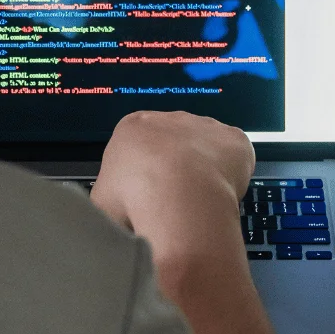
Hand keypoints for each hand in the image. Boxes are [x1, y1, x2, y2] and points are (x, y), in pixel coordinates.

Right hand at [93, 112, 287, 333]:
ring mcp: (206, 126)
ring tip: (199, 208)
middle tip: (174, 208)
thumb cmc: (130, 201)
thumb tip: (114, 215)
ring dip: (204, 174)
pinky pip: (234, 157)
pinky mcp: (235, 139)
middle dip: (174, 174)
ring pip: (205, 151)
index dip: (143, 177)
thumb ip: (109, 201)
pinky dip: (231, 176)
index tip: (147, 201)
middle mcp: (170, 118)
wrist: (178, 197)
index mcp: (132, 128)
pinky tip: (222, 196)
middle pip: (173, 146)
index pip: (138, 149)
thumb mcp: (99, 204)